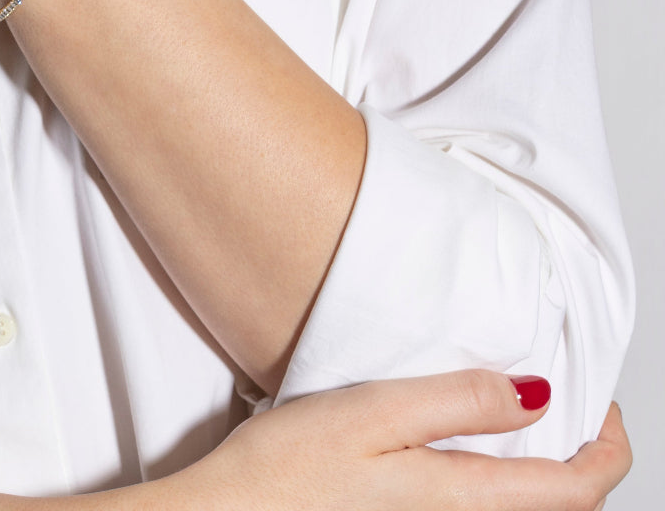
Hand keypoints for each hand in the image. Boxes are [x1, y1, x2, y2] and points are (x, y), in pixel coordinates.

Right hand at [164, 370, 629, 510]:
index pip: (577, 489)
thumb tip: (535, 393)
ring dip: (544, 481)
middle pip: (557, 510)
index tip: (602, 405)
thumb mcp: (371, 412)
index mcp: (460, 501)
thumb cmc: (284, 472)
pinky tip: (469, 461)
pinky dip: (501, 492)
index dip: (608, 446)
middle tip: (571, 411)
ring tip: (527, 431)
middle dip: (580, 464)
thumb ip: (456, 402)